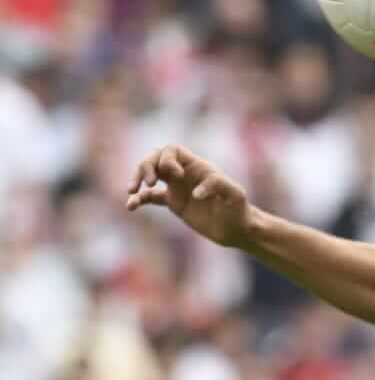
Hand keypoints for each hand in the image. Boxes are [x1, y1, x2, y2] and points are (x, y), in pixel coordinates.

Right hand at [125, 145, 254, 247]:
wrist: (237, 229)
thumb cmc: (238, 210)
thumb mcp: (234, 195)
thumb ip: (218, 186)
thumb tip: (195, 194)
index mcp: (198, 166)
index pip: (173, 150)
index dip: (167, 159)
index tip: (176, 176)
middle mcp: (185, 173)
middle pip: (156, 158)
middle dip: (146, 166)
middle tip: (150, 183)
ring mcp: (177, 187)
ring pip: (150, 174)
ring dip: (137, 178)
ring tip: (132, 191)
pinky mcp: (173, 203)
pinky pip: (150, 196)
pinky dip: (139, 199)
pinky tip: (131, 206)